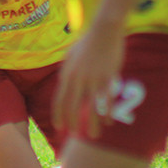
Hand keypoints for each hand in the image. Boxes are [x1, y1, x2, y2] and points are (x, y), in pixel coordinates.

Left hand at [53, 23, 124, 138]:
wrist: (104, 30)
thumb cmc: (87, 41)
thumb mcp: (70, 55)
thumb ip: (66, 70)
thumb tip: (64, 82)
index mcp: (67, 74)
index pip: (59, 100)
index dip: (59, 115)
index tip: (59, 127)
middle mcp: (78, 79)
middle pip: (73, 107)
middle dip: (73, 122)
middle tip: (75, 134)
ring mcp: (93, 79)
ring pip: (91, 108)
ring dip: (92, 124)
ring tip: (94, 136)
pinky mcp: (108, 78)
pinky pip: (106, 101)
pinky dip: (107, 114)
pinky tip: (109, 123)